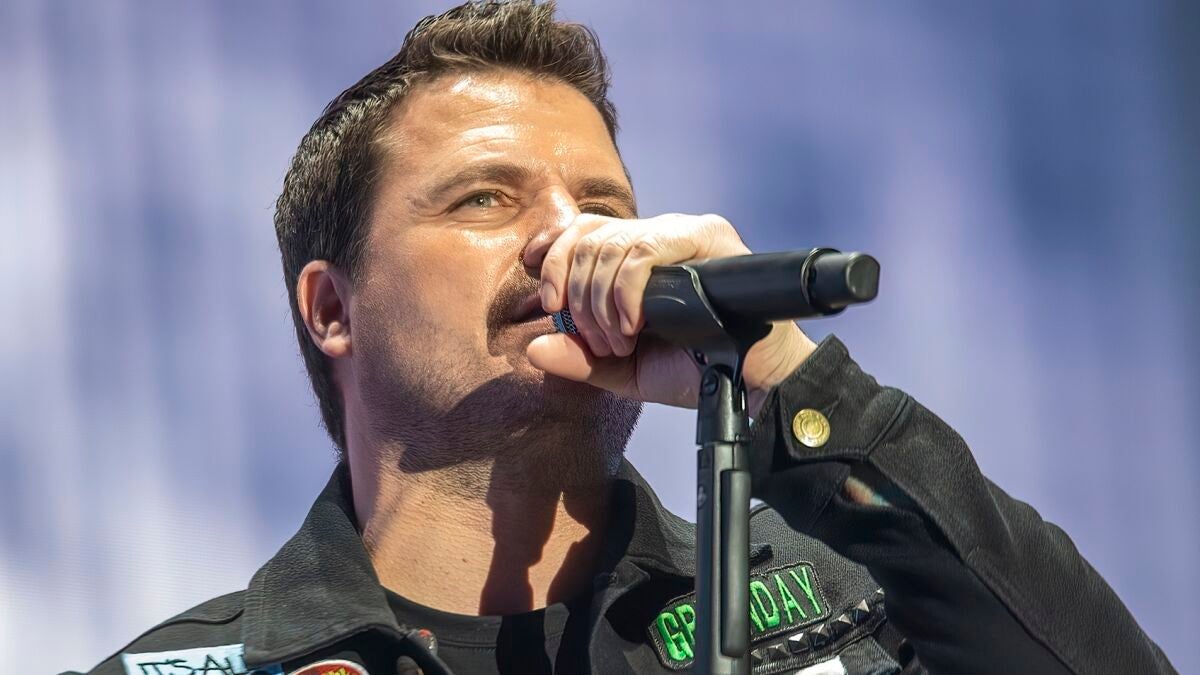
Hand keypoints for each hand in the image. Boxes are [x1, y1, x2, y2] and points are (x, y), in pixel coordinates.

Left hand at [523, 213, 817, 412]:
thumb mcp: (626, 371)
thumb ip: (581, 360)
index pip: (582, 231)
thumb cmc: (698, 372)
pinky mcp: (708, 238)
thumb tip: (535, 348)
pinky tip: (633, 325)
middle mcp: (658, 235)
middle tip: (597, 343)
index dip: (553, 252)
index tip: (545, 295)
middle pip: (588, 237)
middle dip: (577, 296)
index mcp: (638, 257)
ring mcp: (684, 232)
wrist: (753, 386)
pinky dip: (626, 291)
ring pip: (612, 245)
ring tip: (620, 342)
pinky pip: (645, 249)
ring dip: (600, 301)